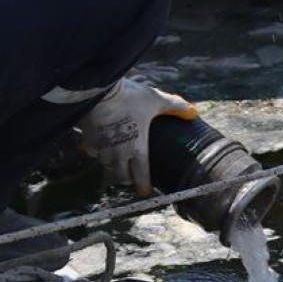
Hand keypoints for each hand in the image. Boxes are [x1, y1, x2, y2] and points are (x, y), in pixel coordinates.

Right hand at [77, 76, 195, 194]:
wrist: (99, 91)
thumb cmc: (130, 98)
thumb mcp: (156, 101)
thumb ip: (175, 107)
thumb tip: (194, 112)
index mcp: (137, 149)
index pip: (141, 176)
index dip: (144, 186)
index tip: (145, 190)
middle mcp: (118, 154)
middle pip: (122, 176)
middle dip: (128, 177)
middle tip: (132, 174)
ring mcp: (101, 149)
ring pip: (107, 166)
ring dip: (112, 166)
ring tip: (117, 161)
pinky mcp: (88, 140)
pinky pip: (92, 152)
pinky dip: (96, 151)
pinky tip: (98, 145)